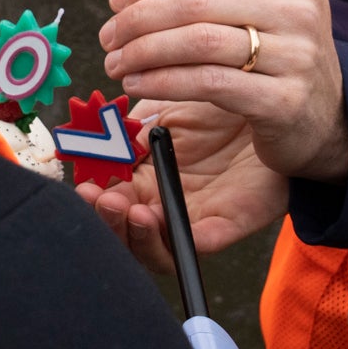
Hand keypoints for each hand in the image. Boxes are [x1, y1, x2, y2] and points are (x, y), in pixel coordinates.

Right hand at [79, 97, 287, 274]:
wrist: (264, 100)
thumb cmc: (213, 107)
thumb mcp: (161, 113)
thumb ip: (128, 132)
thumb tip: (99, 152)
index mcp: (143, 179)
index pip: (109, 199)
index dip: (93, 198)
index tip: (83, 186)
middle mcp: (163, 204)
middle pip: (125, 232)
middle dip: (107, 221)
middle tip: (100, 198)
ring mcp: (193, 218)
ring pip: (154, 248)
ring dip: (133, 235)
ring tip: (127, 208)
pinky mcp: (225, 224)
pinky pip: (195, 244)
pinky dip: (171, 240)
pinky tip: (156, 218)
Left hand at [99, 0, 347, 182]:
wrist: (331, 121)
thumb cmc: (291, 52)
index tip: (115, 0)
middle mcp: (298, 12)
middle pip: (195, 4)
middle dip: (139, 18)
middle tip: (108, 36)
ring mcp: (294, 58)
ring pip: (197, 42)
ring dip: (144, 52)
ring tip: (116, 62)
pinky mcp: (282, 101)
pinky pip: (207, 84)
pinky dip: (163, 82)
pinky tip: (139, 84)